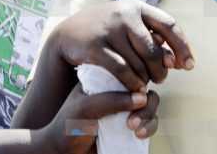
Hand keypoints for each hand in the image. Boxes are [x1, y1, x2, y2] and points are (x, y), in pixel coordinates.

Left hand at [40, 86, 159, 153]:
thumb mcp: (87, 108)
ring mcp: (124, 107)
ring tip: (134, 130)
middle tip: (132, 122)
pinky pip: (150, 121)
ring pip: (150, 103)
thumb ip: (111, 100)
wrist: (65, 151)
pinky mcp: (130, 124)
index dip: (137, 80)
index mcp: (102, 79)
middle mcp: (116, 91)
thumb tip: (143, 96)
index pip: (127, 70)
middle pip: (143, 87)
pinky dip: (150, 127)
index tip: (137, 92)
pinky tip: (139, 135)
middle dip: (146, 104)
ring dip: (148, 116)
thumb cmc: (70, 125)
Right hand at [51, 0, 192, 93]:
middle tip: (160, 80)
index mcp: (137, 7)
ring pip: (138, 63)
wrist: (68, 34)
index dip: (183, 47)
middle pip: (155, 50)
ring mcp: (109, 29)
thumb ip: (152, 38)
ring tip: (145, 85)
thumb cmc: (106, 32)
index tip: (190, 66)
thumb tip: (175, 60)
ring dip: (146, 79)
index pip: (170, 25)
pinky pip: (122, 70)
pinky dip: (131, 82)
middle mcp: (124, 14)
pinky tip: (135, 89)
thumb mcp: (128, 26)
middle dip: (162, 70)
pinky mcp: (96, 45)